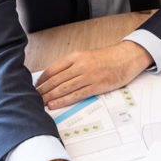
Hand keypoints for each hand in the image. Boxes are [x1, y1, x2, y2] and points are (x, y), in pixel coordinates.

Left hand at [36, 41, 153, 108]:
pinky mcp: (96, 86)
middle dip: (42, 90)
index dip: (41, 80)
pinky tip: (55, 104)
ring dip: (50, 97)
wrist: (127, 57)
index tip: (35, 86)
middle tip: (33, 97)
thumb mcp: (87, 56)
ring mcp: (88, 76)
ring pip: (63, 88)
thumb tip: (58, 77)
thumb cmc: (109, 58)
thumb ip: (73, 65)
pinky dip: (63, 101)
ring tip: (40, 103)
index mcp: (76, 57)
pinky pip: (76, 95)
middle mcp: (80, 65)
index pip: (53, 69)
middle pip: (55, 80)